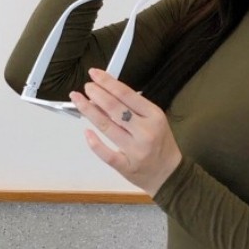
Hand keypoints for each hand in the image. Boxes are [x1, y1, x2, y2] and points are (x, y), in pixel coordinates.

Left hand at [70, 69, 181, 195]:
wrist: (169, 174)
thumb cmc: (160, 144)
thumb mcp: (154, 120)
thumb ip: (133, 108)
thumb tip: (104, 95)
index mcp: (154, 116)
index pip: (126, 94)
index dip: (107, 82)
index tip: (95, 74)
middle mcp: (145, 132)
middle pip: (114, 108)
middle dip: (96, 94)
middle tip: (86, 86)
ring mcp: (135, 150)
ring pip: (107, 127)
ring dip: (89, 111)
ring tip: (78, 100)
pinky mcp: (126, 166)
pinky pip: (106, 154)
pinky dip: (94, 143)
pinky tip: (86, 132)